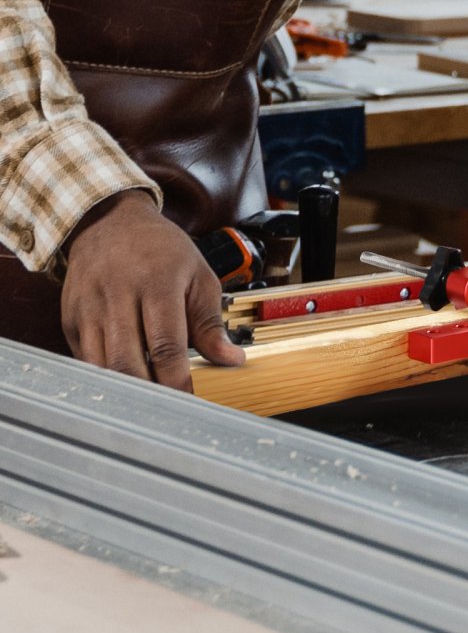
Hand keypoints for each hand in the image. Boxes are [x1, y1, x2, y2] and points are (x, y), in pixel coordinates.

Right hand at [61, 191, 244, 389]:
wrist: (109, 221)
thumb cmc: (162, 251)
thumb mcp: (199, 277)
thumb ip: (211, 323)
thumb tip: (231, 361)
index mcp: (156, 283)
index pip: (166, 345)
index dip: (177, 381)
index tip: (192, 402)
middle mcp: (117, 295)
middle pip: (127, 362)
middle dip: (149, 393)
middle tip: (170, 412)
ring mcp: (88, 308)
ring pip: (102, 366)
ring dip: (126, 389)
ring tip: (150, 403)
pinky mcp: (71, 318)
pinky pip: (86, 359)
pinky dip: (106, 376)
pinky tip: (126, 382)